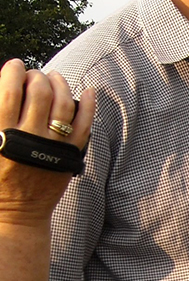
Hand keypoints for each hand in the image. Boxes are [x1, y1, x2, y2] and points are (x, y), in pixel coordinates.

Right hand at [0, 60, 95, 223]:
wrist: (17, 214)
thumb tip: (3, 90)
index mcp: (2, 134)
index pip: (8, 91)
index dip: (13, 71)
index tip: (14, 66)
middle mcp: (29, 138)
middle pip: (38, 92)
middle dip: (37, 76)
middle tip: (34, 75)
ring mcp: (54, 147)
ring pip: (63, 103)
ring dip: (60, 84)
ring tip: (54, 78)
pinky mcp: (71, 156)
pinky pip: (85, 126)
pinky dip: (88, 106)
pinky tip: (88, 92)